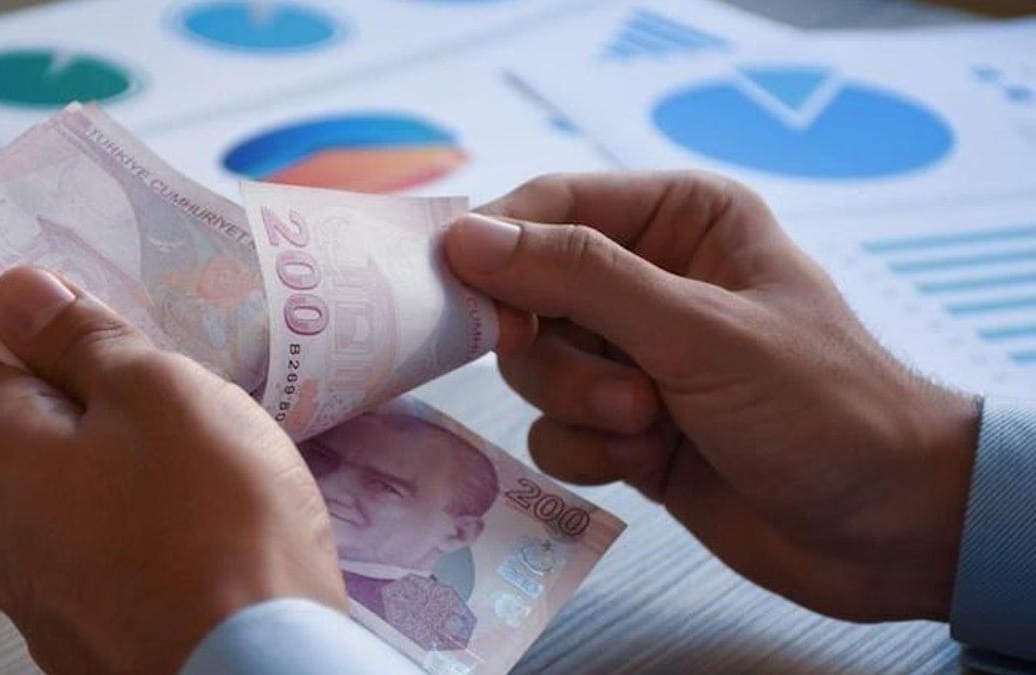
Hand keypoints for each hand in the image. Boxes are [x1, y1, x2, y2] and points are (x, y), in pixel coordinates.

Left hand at [0, 267, 343, 672]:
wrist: (257, 667)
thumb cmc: (212, 523)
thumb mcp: (157, 392)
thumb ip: (84, 337)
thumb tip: (17, 291)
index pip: (11, 361)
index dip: (81, 341)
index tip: (143, 343)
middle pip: (52, 435)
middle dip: (121, 414)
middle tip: (196, 411)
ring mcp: (43, 598)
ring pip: (91, 501)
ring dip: (145, 480)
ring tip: (219, 481)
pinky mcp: (92, 639)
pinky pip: (118, 560)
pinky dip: (158, 541)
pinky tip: (214, 542)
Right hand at [443, 172, 979, 621]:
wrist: (884, 529)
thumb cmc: (819, 406)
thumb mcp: (699, 330)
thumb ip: (579, 278)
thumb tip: (466, 238)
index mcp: (679, 219)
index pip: (552, 206)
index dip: (500, 249)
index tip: (460, 300)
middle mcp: (649, 279)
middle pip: (531, 296)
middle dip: (565, 355)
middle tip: (622, 391)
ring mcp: (635, 356)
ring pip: (538, 366)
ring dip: (583, 406)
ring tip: (650, 427)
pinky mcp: (626, 425)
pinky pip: (556, 425)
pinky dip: (590, 448)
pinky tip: (649, 461)